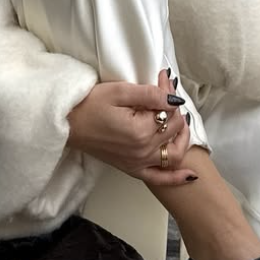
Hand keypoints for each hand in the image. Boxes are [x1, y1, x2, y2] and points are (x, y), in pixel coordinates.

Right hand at [67, 70, 194, 187]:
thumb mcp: (120, 91)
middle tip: (166, 92)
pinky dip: (176, 178)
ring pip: (174, 154)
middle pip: (174, 129)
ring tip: (180, 122)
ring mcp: (138, 163)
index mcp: (141, 131)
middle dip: (174, 109)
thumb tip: (174, 98)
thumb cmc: (89, 105)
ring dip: (182, 138)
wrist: (68, 124)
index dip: (169, 93)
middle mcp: (143, 151)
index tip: (162, 79)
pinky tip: (190, 174)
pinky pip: (160, 179)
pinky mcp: (132, 169)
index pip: (169, 110)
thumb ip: (150, 94)